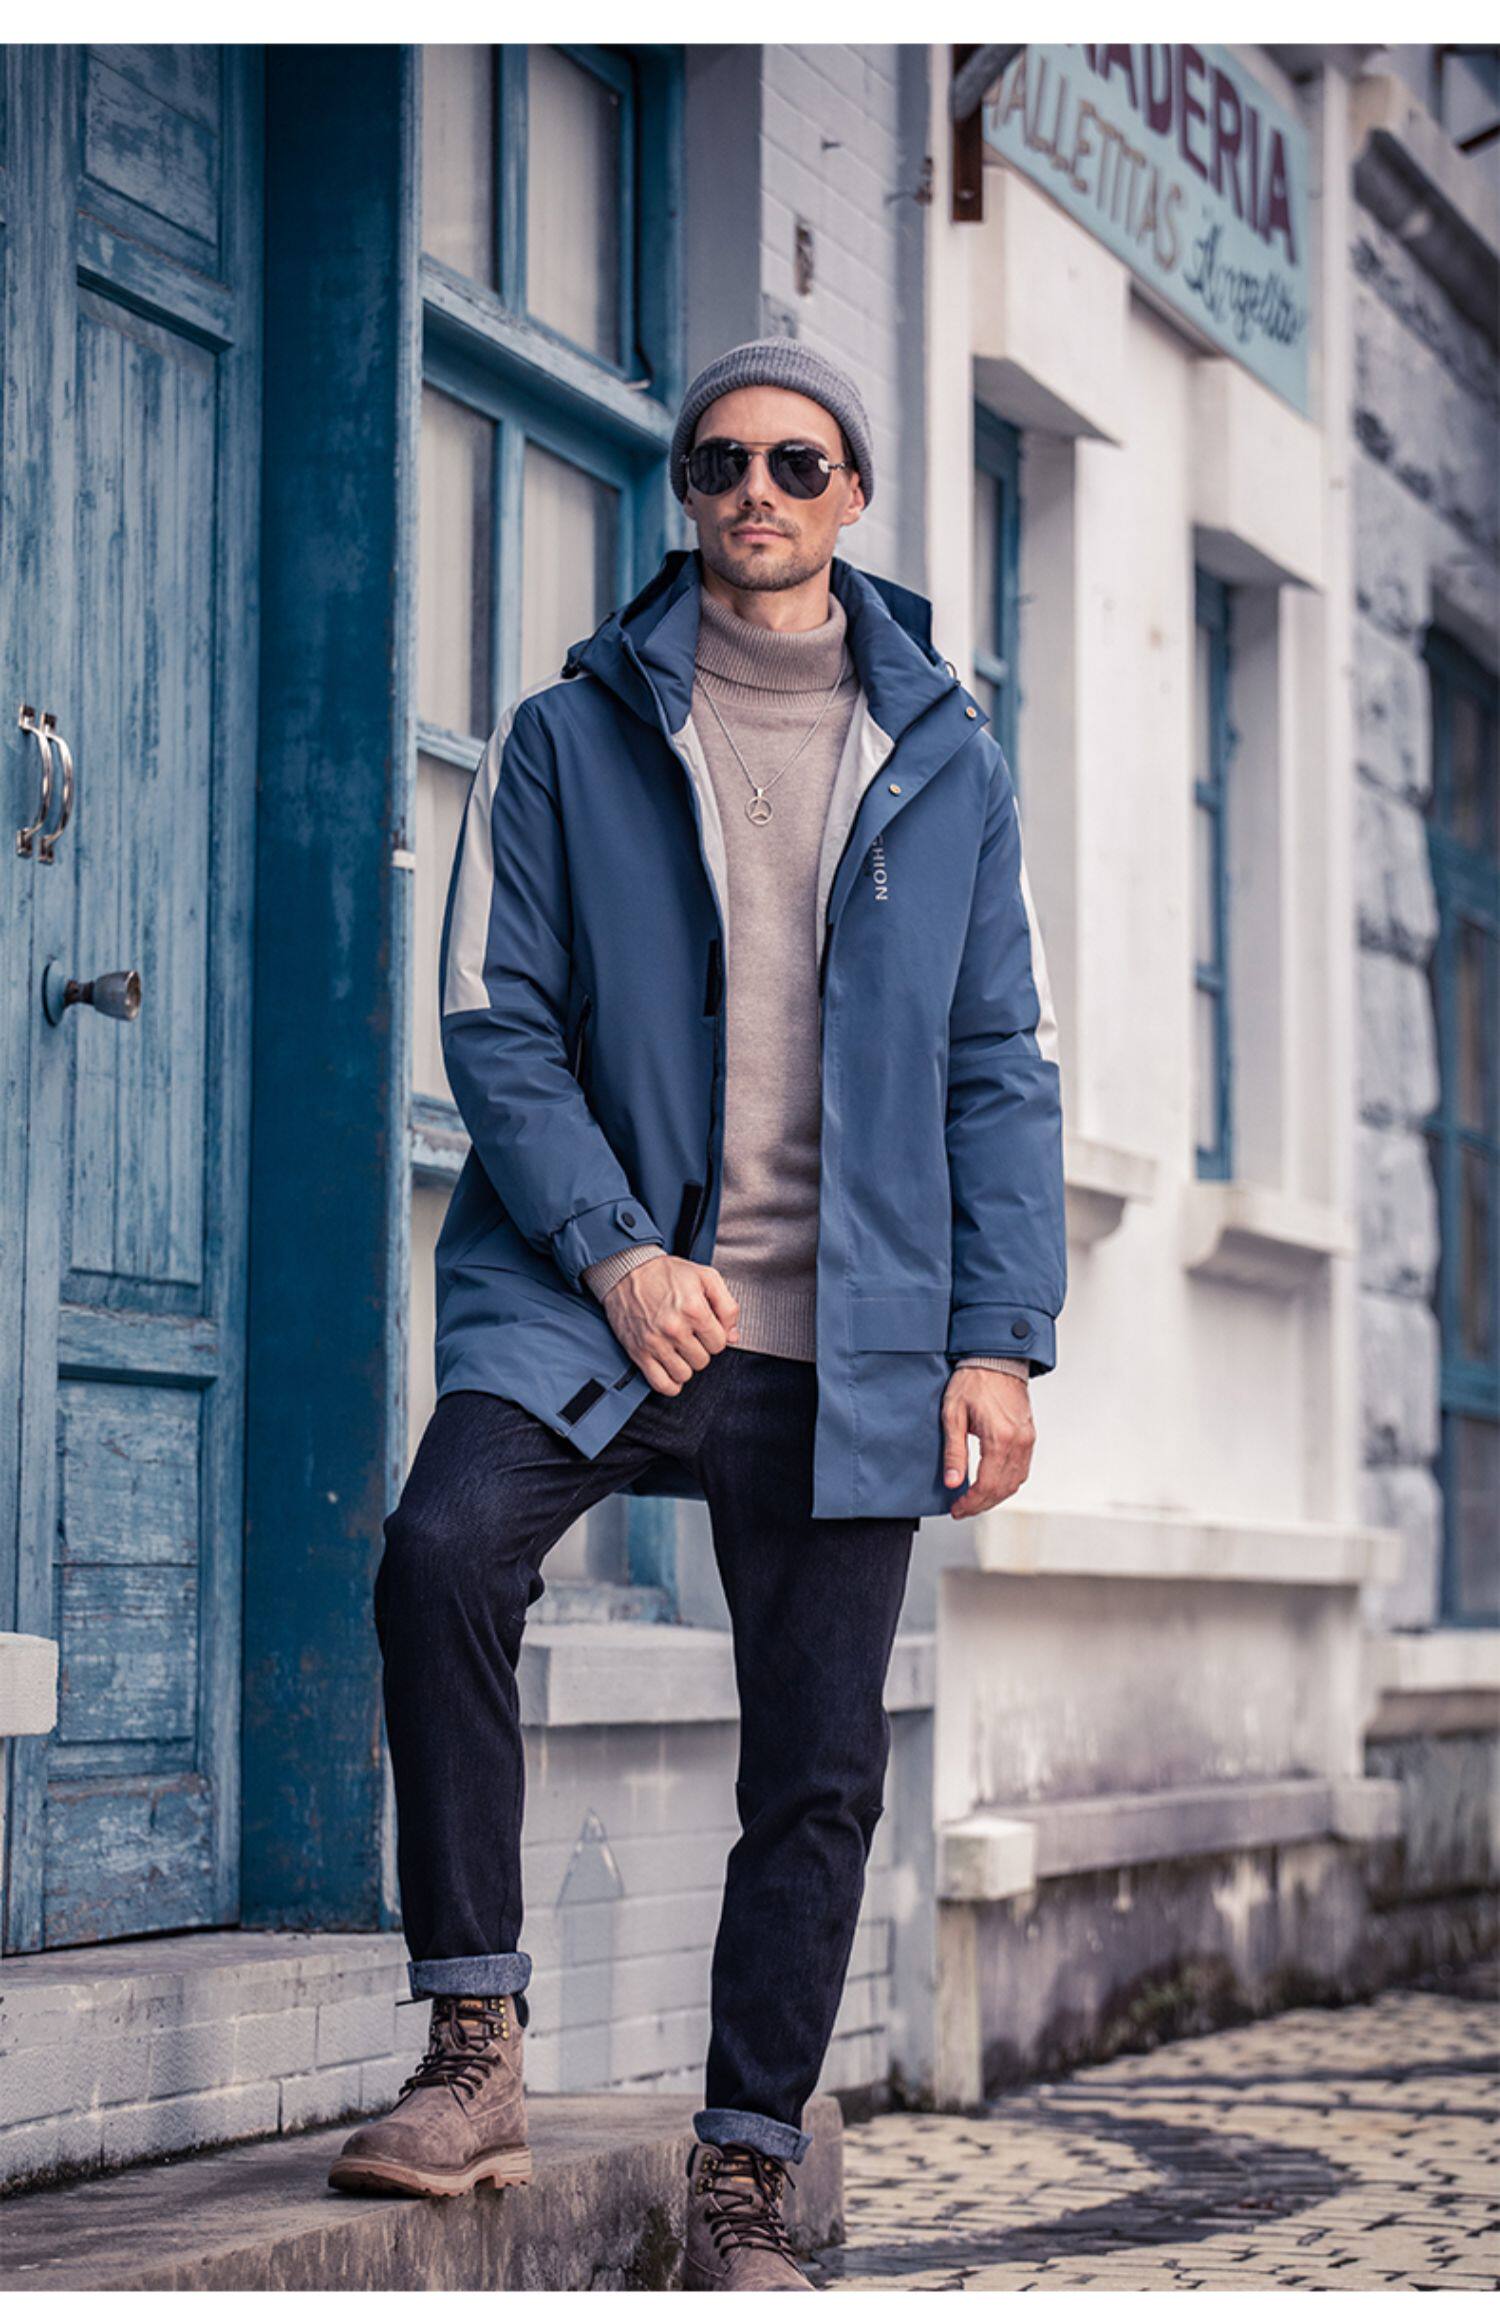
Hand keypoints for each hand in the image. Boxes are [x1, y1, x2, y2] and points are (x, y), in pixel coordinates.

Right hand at [603, 1255, 740, 1395]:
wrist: (626, 1270)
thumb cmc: (665, 1273)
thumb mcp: (706, 1277)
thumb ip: (727, 1306)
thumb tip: (732, 1335)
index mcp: (694, 1309)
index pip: (719, 1344)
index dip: (715, 1336)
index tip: (706, 1329)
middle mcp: (675, 1328)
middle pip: (703, 1360)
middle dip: (700, 1349)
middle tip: (691, 1336)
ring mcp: (655, 1343)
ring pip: (684, 1374)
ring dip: (685, 1365)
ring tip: (680, 1350)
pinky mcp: (638, 1352)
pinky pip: (661, 1383)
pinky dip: (670, 1384)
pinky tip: (671, 1370)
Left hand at [942, 1367, 1034, 1517]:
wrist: (996, 1359)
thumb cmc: (973, 1382)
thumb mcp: (953, 1414)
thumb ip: (954, 1451)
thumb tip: (952, 1482)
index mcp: (1000, 1438)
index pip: (987, 1485)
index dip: (970, 1503)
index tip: (956, 1508)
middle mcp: (1019, 1442)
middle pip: (1003, 1489)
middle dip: (981, 1504)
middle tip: (961, 1509)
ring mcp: (1027, 1440)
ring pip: (1015, 1483)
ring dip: (995, 1497)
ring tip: (973, 1500)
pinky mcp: (1029, 1437)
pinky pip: (1021, 1470)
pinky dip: (1006, 1483)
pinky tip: (990, 1484)